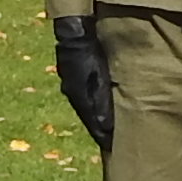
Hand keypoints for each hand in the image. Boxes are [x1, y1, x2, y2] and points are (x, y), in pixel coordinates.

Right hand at [50, 14, 114, 150]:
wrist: (73, 33)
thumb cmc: (89, 53)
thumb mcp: (98, 78)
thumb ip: (102, 101)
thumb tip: (106, 127)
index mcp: (79, 97)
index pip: (92, 123)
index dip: (101, 135)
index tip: (110, 147)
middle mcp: (72, 93)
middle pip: (88, 117)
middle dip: (98, 128)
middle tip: (109, 141)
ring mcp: (70, 84)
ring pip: (85, 107)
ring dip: (94, 117)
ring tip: (105, 127)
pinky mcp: (72, 76)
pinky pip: (83, 96)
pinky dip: (91, 104)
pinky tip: (97, 106)